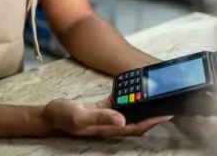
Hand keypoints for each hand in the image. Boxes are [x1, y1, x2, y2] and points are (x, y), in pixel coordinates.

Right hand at [42, 96, 170, 137]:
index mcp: (107, 128)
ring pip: (128, 113)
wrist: (49, 115)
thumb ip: (101, 116)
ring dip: (140, 106)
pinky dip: (124, 98)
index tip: (167, 114)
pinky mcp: (98, 110)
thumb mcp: (80, 115)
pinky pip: (116, 105)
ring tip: (151, 96)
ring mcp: (104, 118)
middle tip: (165, 103)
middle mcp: (109, 124)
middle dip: (152, 116)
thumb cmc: (63, 116)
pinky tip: (127, 90)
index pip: (136, 127)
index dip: (152, 122)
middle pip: (136, 122)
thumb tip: (123, 118)